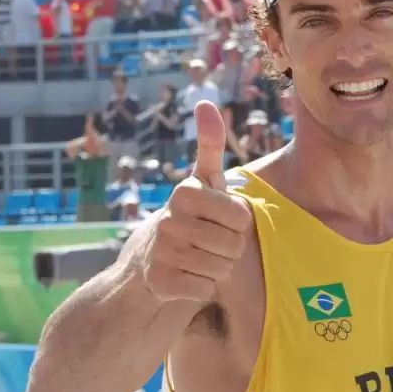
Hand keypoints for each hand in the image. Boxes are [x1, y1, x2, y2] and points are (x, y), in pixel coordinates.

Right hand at [140, 101, 252, 302]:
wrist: (149, 260)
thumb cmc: (191, 215)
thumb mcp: (203, 180)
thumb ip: (210, 143)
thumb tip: (205, 102)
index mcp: (185, 192)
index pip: (243, 217)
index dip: (239, 223)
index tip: (219, 218)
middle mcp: (169, 220)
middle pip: (234, 246)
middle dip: (230, 248)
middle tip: (210, 241)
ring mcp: (162, 252)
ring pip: (221, 269)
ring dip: (216, 268)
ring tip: (199, 257)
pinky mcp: (159, 282)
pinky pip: (204, 289)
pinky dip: (201, 287)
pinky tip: (186, 277)